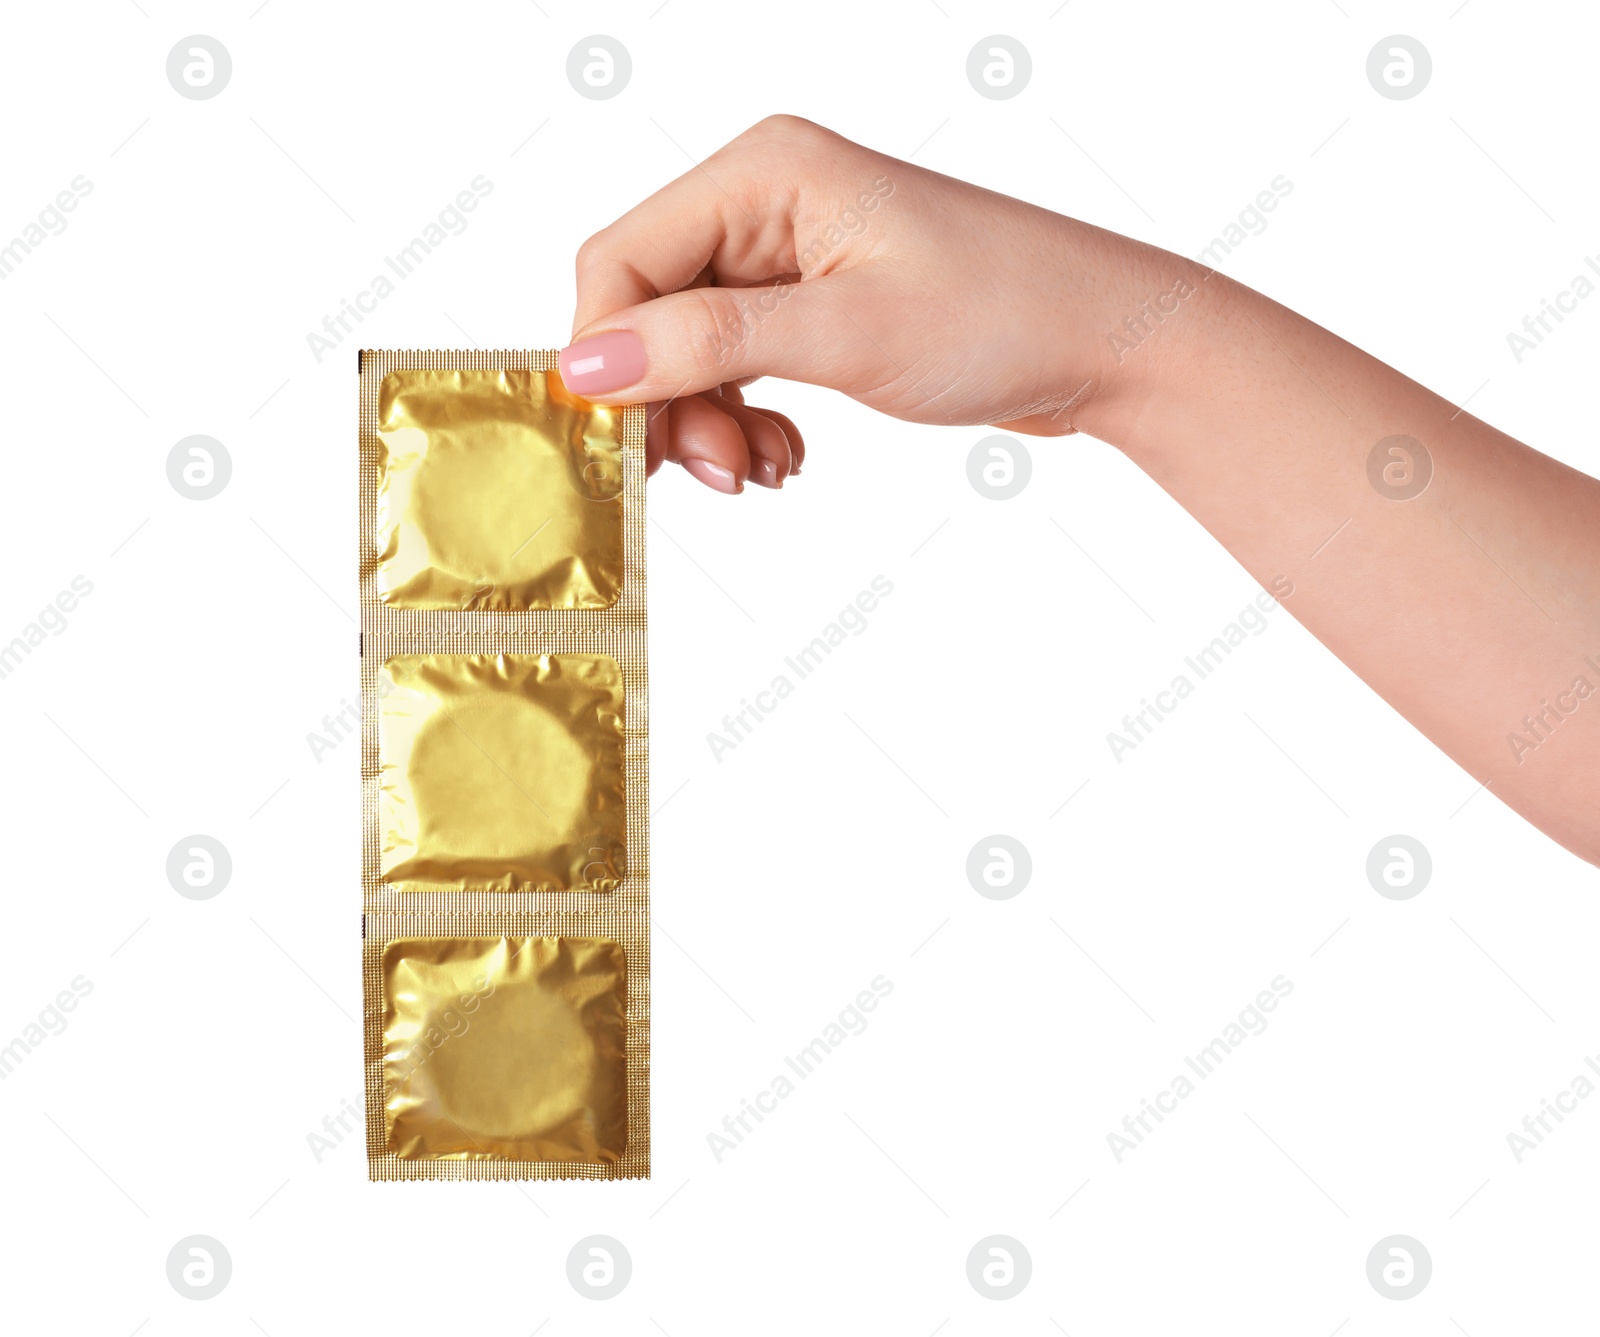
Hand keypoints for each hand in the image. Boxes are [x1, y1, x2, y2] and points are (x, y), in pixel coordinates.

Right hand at [560, 114, 1178, 491]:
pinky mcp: (815, 302)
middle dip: (667, 401)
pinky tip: (785, 457)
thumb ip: (709, 343)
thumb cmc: (1003, 314)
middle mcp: (766, 199)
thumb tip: (588, 363)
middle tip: (715, 474)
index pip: (623, 259)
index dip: (605, 355)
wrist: (1104, 343)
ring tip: (761, 471)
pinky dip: (747, 419)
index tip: (619, 442)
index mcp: (764, 171)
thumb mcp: (845, 335)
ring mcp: (790, 252)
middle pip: (651, 307)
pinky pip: (739, 364)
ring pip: (691, 347)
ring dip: (710, 421)